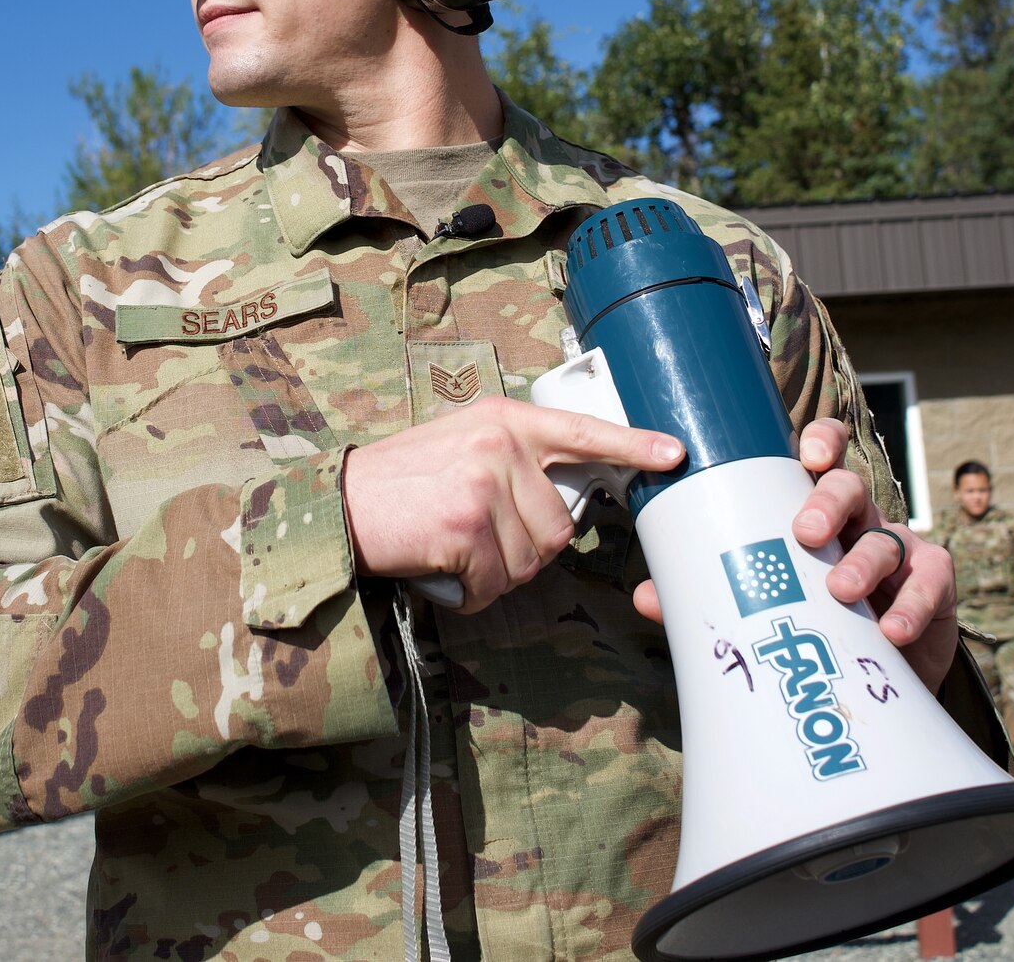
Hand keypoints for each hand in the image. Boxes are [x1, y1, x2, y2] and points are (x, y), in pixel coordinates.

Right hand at [342, 397, 683, 613]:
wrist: (338, 506)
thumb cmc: (397, 484)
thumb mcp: (460, 446)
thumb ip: (511, 459)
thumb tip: (560, 503)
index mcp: (503, 420)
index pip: (581, 431)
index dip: (633, 445)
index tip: (675, 454)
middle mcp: (499, 445)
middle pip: (559, 525)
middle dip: (524, 547)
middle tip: (475, 538)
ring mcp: (484, 484)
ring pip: (531, 559)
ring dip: (496, 573)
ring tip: (453, 552)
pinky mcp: (467, 527)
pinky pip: (498, 584)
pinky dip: (472, 593)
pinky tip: (443, 572)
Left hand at [631, 418, 960, 691]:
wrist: (874, 675)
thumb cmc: (814, 621)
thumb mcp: (767, 604)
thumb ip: (714, 595)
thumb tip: (649, 595)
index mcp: (816, 510)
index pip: (823, 457)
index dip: (822, 442)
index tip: (807, 453)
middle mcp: (859, 519)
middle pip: (850, 489)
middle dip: (829, 502)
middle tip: (804, 532)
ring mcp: (900, 549)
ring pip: (887, 536)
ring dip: (862, 562)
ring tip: (838, 590)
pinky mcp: (933, 585)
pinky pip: (929, 581)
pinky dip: (911, 605)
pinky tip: (890, 629)